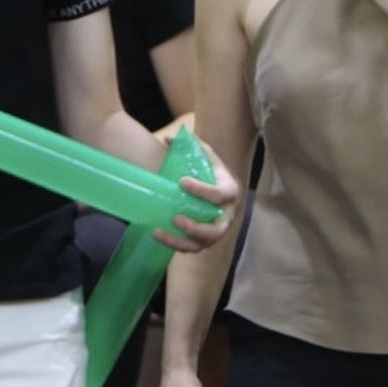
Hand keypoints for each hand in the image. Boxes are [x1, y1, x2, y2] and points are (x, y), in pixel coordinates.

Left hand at [151, 138, 240, 253]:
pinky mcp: (205, 239)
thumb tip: (167, 138)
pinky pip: (192, 248)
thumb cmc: (211, 171)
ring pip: (203, 243)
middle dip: (195, 227)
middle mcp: (226, 214)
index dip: (202, 190)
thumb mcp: (205, 155)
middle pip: (217, 229)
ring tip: (160, 231)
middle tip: (175, 217)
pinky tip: (157, 234)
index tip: (181, 181)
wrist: (218, 189)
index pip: (220, 194)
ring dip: (181, 241)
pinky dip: (174, 244)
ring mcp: (217, 230)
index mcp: (230, 191)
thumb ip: (190, 144)